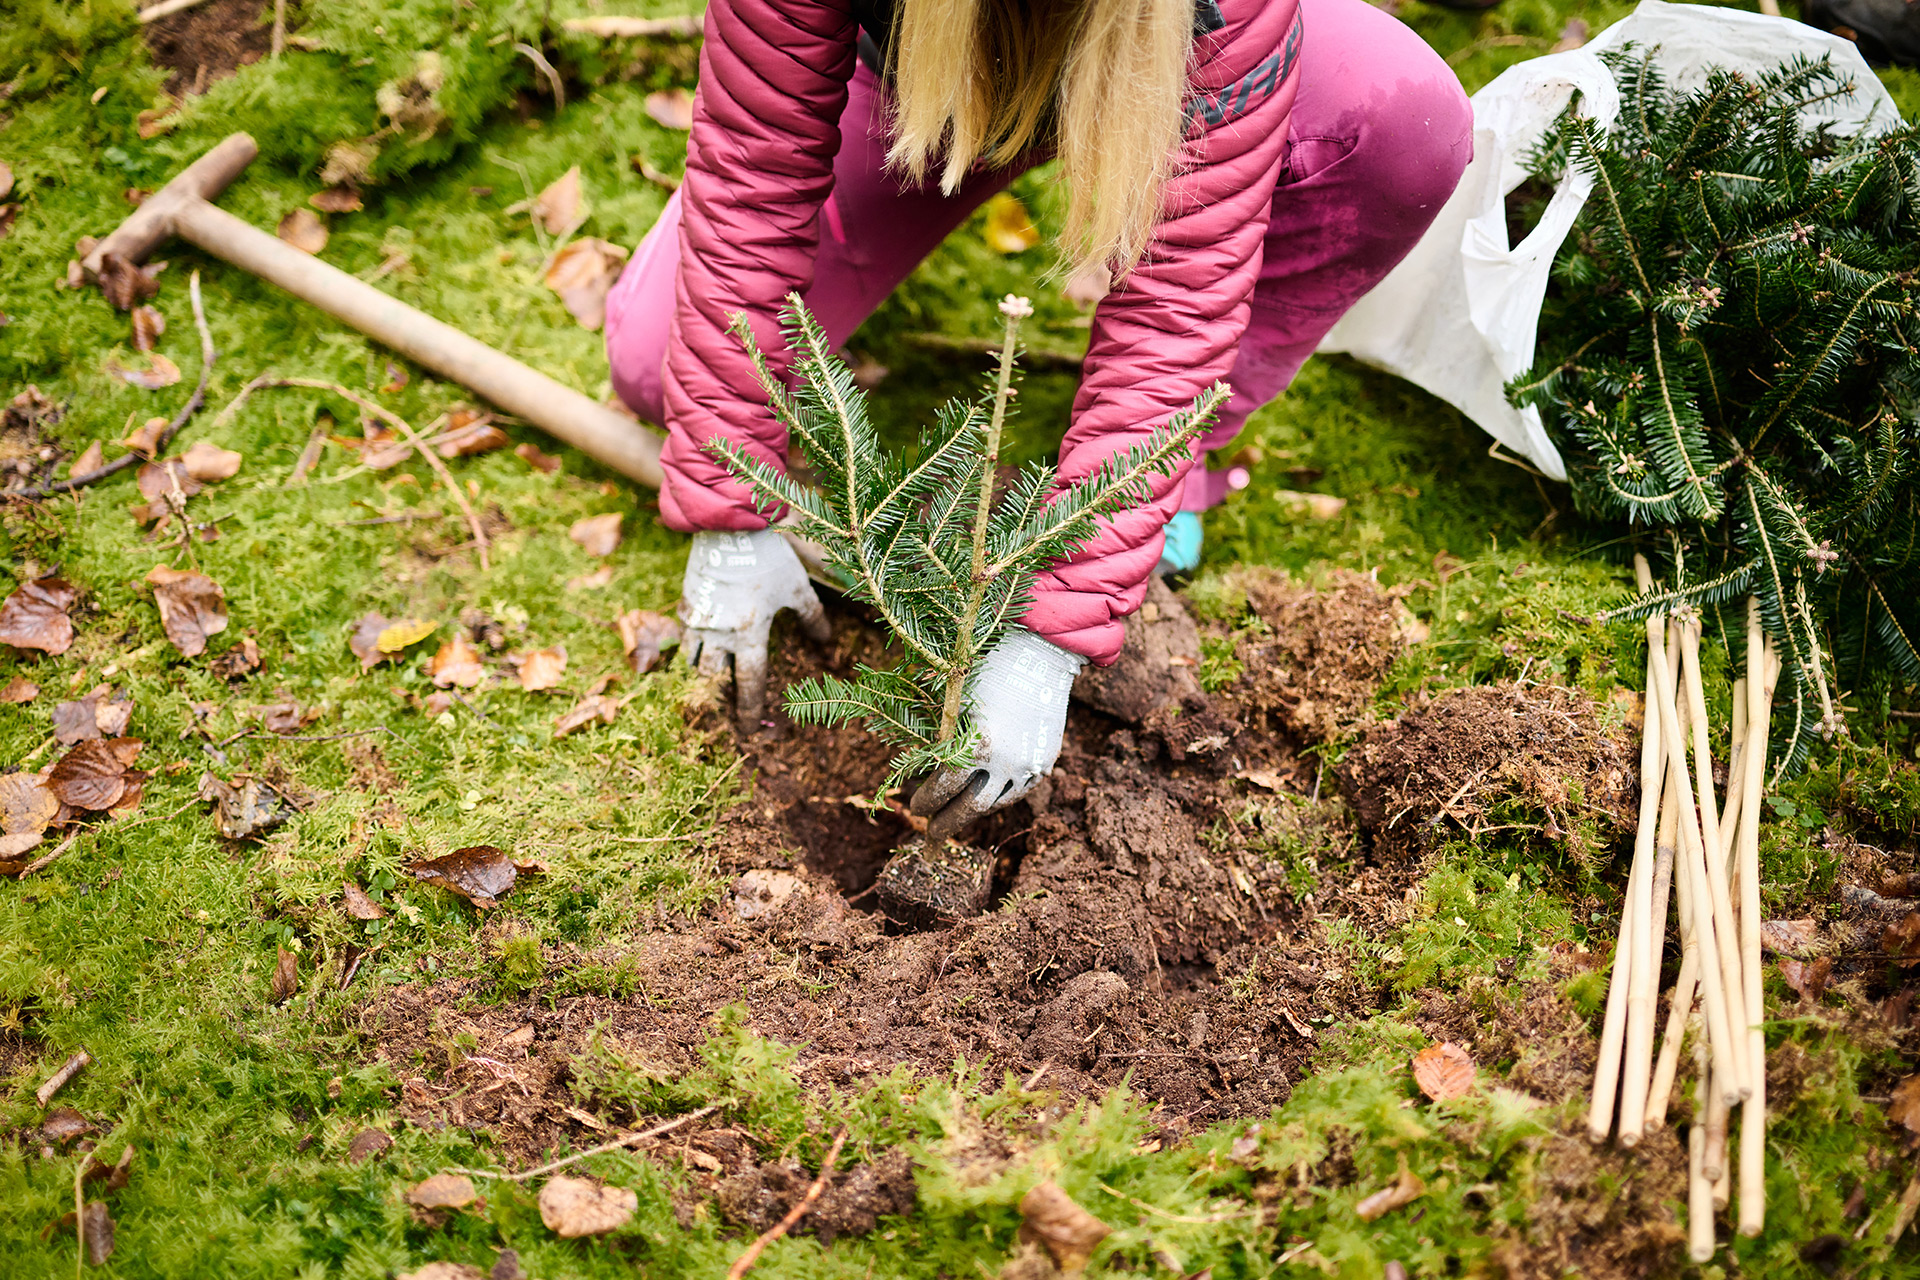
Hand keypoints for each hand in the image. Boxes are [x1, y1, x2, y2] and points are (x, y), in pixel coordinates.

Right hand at [680, 528, 830, 728]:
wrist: (728, 525)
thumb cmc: (768, 557)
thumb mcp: (797, 587)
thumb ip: (812, 617)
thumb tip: (827, 643)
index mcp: (750, 633)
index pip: (749, 681)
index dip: (748, 707)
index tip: (746, 728)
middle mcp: (720, 633)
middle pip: (713, 677)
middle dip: (718, 694)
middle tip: (722, 706)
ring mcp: (698, 620)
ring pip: (692, 660)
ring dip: (700, 673)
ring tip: (708, 681)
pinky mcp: (685, 604)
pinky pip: (683, 636)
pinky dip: (689, 647)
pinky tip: (697, 647)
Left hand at [910, 629, 1083, 841]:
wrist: (1040, 655)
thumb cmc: (988, 671)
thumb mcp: (958, 706)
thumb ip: (945, 741)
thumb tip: (929, 770)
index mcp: (978, 746)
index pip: (944, 788)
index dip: (927, 802)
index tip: (916, 808)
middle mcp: (1006, 762)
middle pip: (971, 809)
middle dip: (948, 823)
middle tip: (932, 833)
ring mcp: (1029, 765)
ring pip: (997, 803)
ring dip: (974, 810)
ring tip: (958, 812)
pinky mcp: (1045, 762)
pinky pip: (1019, 789)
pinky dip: (999, 795)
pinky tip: (986, 795)